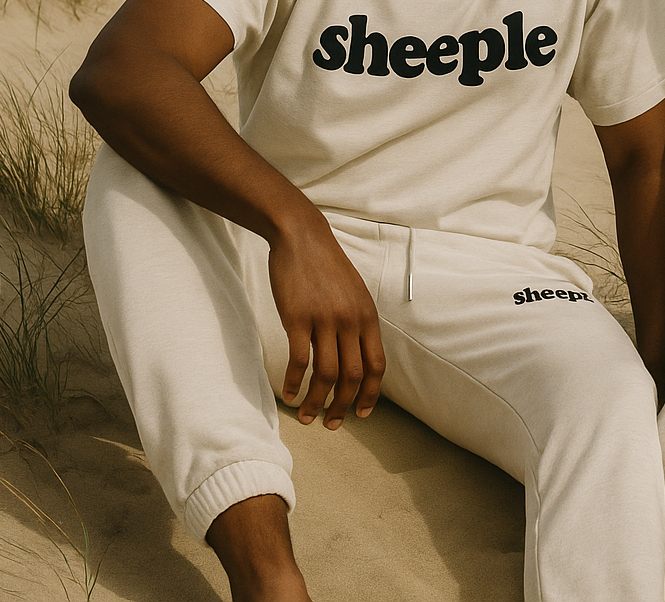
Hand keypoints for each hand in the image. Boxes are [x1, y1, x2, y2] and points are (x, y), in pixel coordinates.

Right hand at [266, 218, 385, 429]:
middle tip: (331, 424)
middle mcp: (350, 321)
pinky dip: (293, 382)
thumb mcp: (355, 294)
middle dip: (342, 406)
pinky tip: (287, 394)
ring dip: (316, 402)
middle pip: (352, 376)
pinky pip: (298, 360)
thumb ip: (358, 324)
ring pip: (326, 374)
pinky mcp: (297, 318)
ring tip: (306, 416)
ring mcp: (324, 320)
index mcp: (368, 318)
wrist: (302, 238)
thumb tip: (358, 357)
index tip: (361, 414)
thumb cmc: (327, 268)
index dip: (370, 394)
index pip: (377, 366)